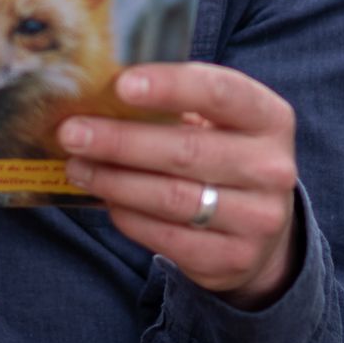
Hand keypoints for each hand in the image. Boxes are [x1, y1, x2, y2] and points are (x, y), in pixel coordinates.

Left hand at [59, 62, 299, 306]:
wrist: (262, 226)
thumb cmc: (223, 154)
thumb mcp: (218, 122)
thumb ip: (174, 106)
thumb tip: (98, 93)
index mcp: (269, 118)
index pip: (221, 92)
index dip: (171, 86)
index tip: (121, 84)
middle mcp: (271, 168)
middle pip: (186, 150)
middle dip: (120, 140)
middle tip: (72, 132)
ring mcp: (257, 218)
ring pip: (171, 197)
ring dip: (114, 180)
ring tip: (77, 166)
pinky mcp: (233, 258)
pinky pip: (166, 236)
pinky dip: (127, 216)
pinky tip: (105, 198)